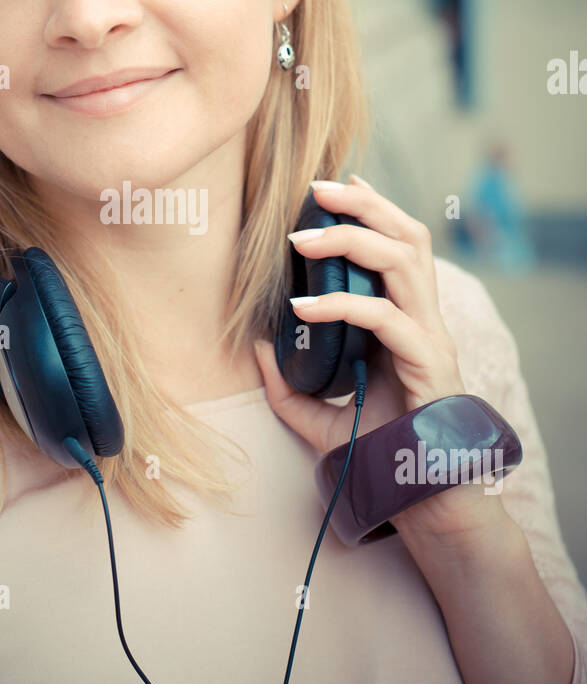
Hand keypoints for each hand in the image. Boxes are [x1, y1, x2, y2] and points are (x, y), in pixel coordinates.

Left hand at [253, 174, 504, 545]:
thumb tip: (253, 346)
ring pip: (405, 261)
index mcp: (406, 319)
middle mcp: (423, 319)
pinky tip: (303, 305)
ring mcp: (430, 337)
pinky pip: (385, 317)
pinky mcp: (427, 362)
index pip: (400, 245)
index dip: (374, 209)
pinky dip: (341, 304)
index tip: (336, 184)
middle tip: (319, 188)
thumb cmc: (377, 453)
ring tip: (303, 235)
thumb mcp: (319, 417)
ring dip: (354, 237)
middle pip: (408, 236)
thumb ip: (288, 385)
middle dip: (365, 204)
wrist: (419, 498)